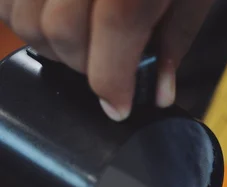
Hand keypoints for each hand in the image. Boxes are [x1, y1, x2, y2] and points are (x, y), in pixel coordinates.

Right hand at [0, 0, 214, 118]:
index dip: (111, 87)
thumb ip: (174, 39)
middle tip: (106, 64)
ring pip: (23, 15)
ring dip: (51, 40)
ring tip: (81, 31)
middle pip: (60, 32)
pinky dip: (22, 10)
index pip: (110, 44)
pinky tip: (52, 8)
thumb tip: (159, 93)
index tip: (118, 107)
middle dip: (83, 64)